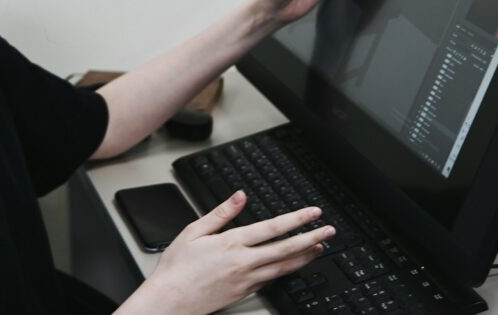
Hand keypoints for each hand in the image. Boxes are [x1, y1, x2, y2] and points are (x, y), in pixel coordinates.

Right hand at [127, 191, 333, 314]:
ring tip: (319, 248)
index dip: (297, 219)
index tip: (313, 213)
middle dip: (311, 238)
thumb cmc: (178, 268)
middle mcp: (244, 262)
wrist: (169, 302)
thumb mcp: (194, 231)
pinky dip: (286, 271)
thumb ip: (221, 212)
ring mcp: (246, 280)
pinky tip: (292, 265)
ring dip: (304, 256)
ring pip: (283, 267)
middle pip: (286, 249)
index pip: (273, 228)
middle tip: (329, 231)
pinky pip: (271, 280)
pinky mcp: (244, 293)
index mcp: (233, 243)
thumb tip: (240, 196)